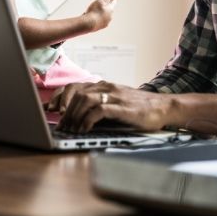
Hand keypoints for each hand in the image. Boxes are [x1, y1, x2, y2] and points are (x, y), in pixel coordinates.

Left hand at [49, 81, 170, 132]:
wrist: (163, 107)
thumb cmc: (139, 108)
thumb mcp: (116, 102)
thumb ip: (98, 105)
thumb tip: (75, 116)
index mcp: (104, 86)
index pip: (75, 86)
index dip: (60, 97)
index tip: (52, 110)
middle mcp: (107, 87)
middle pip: (76, 93)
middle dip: (65, 111)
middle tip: (62, 126)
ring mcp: (115, 96)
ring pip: (84, 100)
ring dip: (74, 116)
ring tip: (71, 129)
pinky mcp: (123, 107)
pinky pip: (99, 110)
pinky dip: (87, 120)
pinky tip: (84, 129)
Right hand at [83, 0, 116, 31]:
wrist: (88, 24)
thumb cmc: (94, 12)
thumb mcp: (101, 1)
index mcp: (110, 9)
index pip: (113, 3)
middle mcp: (110, 16)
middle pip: (109, 10)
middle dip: (105, 7)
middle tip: (99, 5)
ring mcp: (106, 22)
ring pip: (104, 16)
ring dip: (101, 14)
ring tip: (94, 12)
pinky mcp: (100, 27)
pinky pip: (100, 21)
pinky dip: (97, 19)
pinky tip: (92, 18)